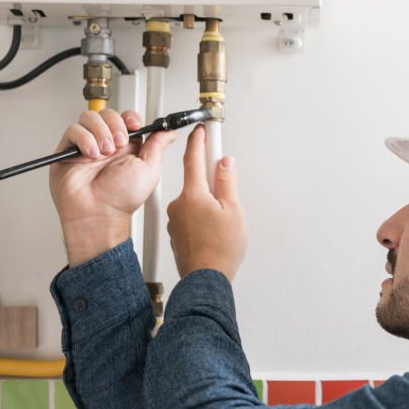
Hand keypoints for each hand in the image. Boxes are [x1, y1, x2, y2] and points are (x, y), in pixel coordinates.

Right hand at [49, 109, 175, 266]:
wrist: (99, 213)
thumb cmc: (122, 199)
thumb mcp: (150, 169)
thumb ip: (158, 146)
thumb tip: (169, 132)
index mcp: (127, 147)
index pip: (126, 118)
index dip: (129, 117)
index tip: (134, 125)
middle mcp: (107, 144)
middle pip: (108, 113)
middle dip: (115, 124)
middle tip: (119, 143)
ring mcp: (87, 146)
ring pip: (89, 118)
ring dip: (100, 131)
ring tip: (104, 152)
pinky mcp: (69, 150)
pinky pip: (73, 130)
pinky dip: (84, 139)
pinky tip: (91, 154)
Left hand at [166, 124, 246, 280]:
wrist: (206, 278)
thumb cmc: (220, 249)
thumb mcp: (233, 210)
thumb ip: (227, 183)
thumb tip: (224, 163)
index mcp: (193, 194)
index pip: (193, 158)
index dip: (198, 141)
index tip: (201, 130)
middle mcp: (179, 204)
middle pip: (196, 183)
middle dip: (212, 185)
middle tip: (228, 198)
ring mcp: (175, 220)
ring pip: (194, 202)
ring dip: (208, 205)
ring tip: (223, 224)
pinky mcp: (176, 233)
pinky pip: (190, 217)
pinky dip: (201, 219)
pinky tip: (213, 232)